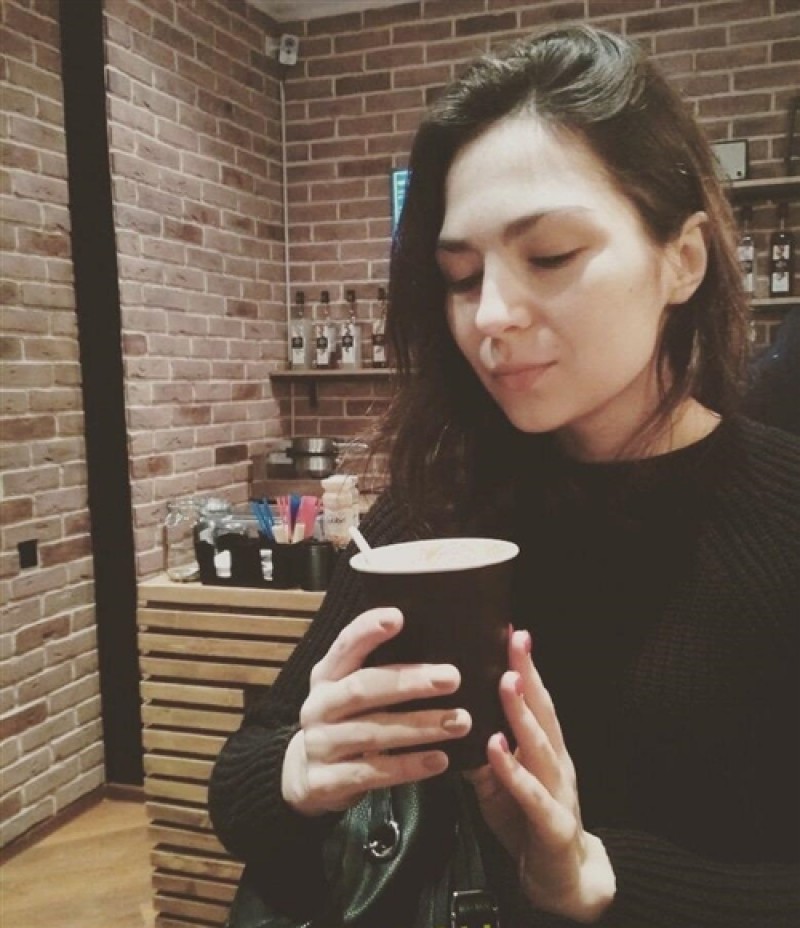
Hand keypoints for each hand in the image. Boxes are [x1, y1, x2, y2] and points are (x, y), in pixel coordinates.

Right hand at [282, 607, 471, 816]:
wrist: (304, 777)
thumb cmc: (343, 721)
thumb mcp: (348, 691)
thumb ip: (377, 670)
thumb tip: (436, 647)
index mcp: (326, 676)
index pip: (345, 646)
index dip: (367, 630)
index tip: (398, 617)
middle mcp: (319, 706)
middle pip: (363, 688)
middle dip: (409, 682)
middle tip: (452, 678)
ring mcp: (320, 745)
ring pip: (373, 733)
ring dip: (420, 726)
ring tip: (459, 721)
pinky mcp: (326, 781)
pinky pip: (373, 772)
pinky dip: (408, 766)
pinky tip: (440, 759)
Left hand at [464, 630, 614, 922]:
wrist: (565, 879)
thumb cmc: (528, 822)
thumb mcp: (497, 783)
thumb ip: (480, 753)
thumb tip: (448, 720)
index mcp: (544, 748)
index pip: (534, 700)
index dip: (523, 666)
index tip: (510, 631)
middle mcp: (555, 761)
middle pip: (542, 711)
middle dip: (527, 673)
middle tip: (514, 638)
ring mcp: (558, 790)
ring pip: (540, 745)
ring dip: (523, 712)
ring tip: (506, 680)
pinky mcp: (552, 823)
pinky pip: (531, 794)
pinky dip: (514, 770)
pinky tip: (496, 748)